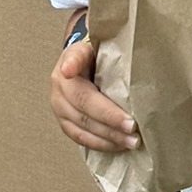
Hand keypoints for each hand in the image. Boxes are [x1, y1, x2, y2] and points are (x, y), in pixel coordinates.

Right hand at [50, 32, 139, 152]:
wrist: (85, 65)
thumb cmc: (99, 56)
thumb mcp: (102, 45)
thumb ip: (109, 46)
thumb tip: (115, 45)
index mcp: (70, 60)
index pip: (72, 61)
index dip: (71, 65)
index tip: (69, 70)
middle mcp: (59, 85)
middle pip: (82, 104)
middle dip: (109, 119)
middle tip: (133, 128)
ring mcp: (59, 106)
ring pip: (81, 126)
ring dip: (108, 137)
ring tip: (131, 142)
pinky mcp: (64, 122)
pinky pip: (80, 137)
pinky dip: (100, 144)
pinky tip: (117, 146)